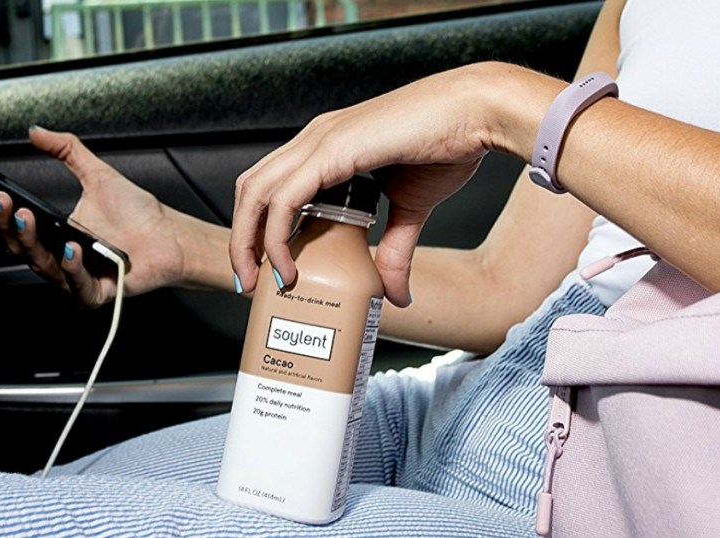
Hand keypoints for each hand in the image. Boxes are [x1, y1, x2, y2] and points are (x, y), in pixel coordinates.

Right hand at [0, 127, 189, 305]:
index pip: (12, 218)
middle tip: (1, 199)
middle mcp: (58, 254)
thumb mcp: (98, 174)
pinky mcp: (92, 292)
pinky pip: (74, 284)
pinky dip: (70, 267)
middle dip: (4, 220)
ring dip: (30, 241)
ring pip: (40, 264)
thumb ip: (67, 150)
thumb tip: (37, 131)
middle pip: (18, 243)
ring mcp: (73, 275)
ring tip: (28, 217)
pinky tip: (70, 248)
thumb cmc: (138, 215)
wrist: (170, 237)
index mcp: (53, 230)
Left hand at [230, 62, 520, 306]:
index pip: (269, 186)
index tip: (263, 270)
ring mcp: (319, 141)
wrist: (478, 114)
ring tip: (257, 281)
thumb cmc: (449, 146)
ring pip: (256, 193)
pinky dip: (276, 237)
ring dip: (247, 242)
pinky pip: (284, 199)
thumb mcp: (411, 209)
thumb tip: (395, 296)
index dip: (256, 227)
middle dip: (241, 240)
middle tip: (248, 283)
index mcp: (324, 146)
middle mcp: (313, 139)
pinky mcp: (332, 151)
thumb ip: (394, 250)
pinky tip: (287, 267)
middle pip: (250, 190)